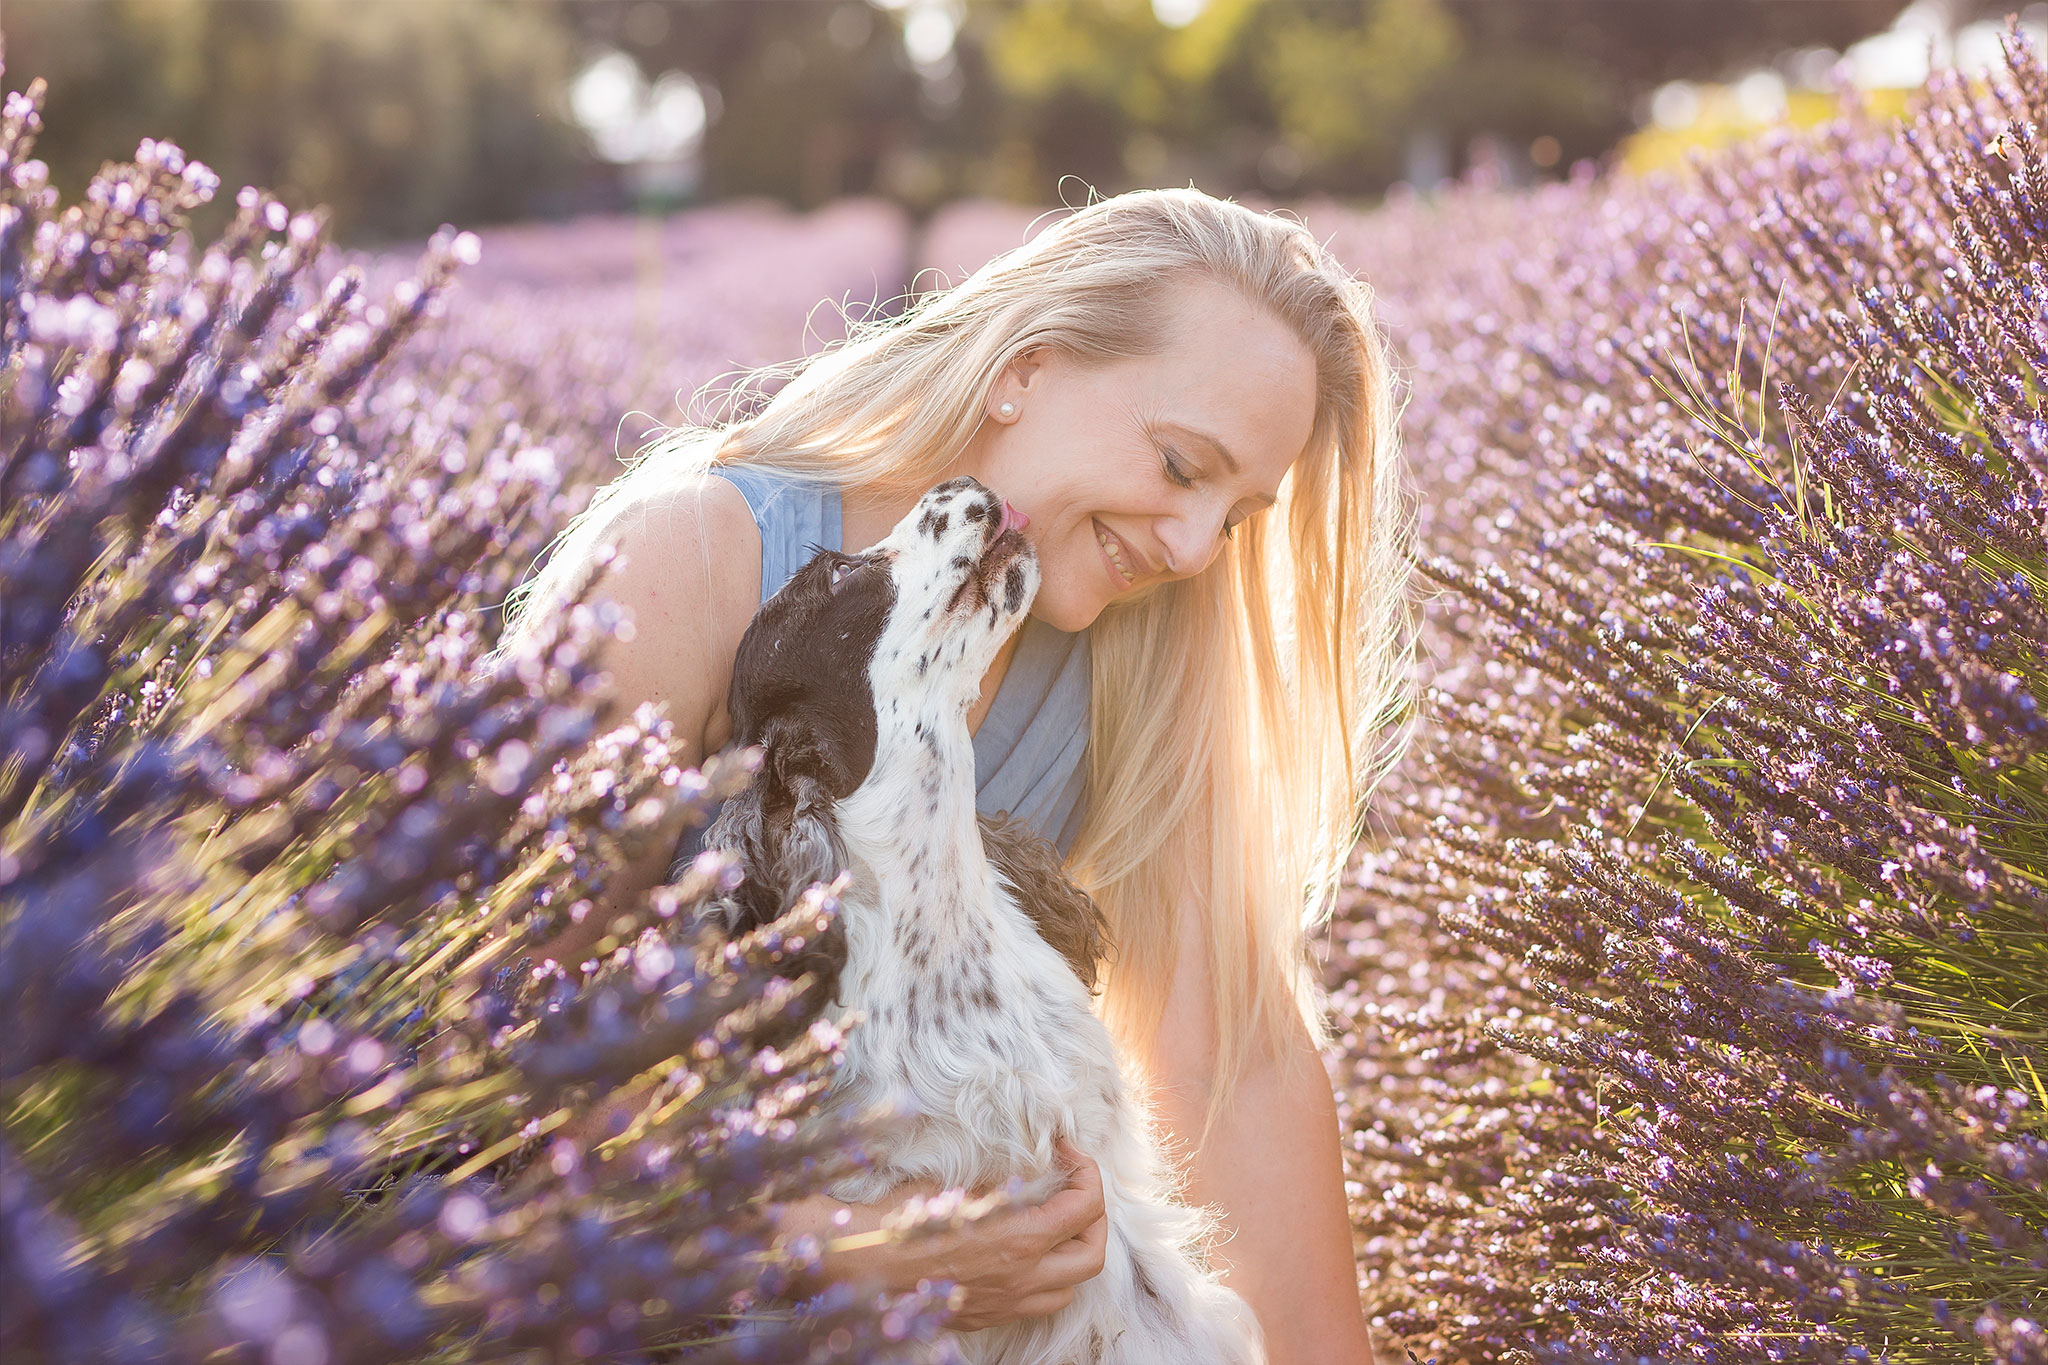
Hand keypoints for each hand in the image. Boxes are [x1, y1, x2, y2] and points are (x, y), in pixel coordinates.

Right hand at [774, 1139, 1108, 1330]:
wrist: (859, 1265)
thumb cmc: (901, 1218)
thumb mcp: (955, 1182)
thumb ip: (999, 1176)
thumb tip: (1027, 1160)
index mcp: (1019, 1240)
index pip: (1086, 1205)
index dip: (1086, 1171)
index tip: (1067, 1150)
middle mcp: (1022, 1278)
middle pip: (1093, 1253)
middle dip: (1094, 1215)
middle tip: (1074, 1186)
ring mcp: (1007, 1303)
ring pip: (1071, 1286)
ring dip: (1073, 1251)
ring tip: (1056, 1220)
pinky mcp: (988, 1316)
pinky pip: (1039, 1303)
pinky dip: (1048, 1276)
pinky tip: (1026, 1251)